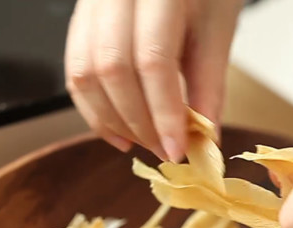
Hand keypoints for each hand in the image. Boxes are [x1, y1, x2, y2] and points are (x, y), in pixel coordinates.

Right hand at [64, 0, 241, 161]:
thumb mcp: (217, 26)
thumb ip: (209, 83)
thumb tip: (204, 138)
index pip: (152, 58)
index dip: (163, 112)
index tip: (177, 148)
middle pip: (111, 69)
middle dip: (138, 121)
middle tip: (163, 149)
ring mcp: (90, 4)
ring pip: (84, 73)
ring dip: (112, 120)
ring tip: (141, 142)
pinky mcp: (80, 19)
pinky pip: (75, 70)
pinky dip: (94, 108)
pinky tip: (117, 130)